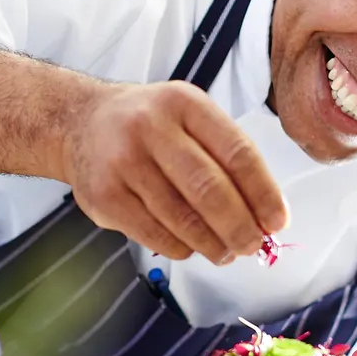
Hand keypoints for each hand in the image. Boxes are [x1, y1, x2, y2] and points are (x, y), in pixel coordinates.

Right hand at [61, 81, 288, 263]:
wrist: (79, 123)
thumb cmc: (148, 125)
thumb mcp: (188, 117)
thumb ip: (225, 155)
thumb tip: (264, 214)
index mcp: (184, 103)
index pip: (236, 152)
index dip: (263, 193)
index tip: (276, 221)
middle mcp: (150, 127)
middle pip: (209, 189)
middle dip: (240, 227)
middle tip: (253, 246)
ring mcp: (123, 162)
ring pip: (182, 219)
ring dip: (212, 244)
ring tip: (225, 252)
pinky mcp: (104, 197)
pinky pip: (154, 235)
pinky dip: (180, 248)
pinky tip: (191, 247)